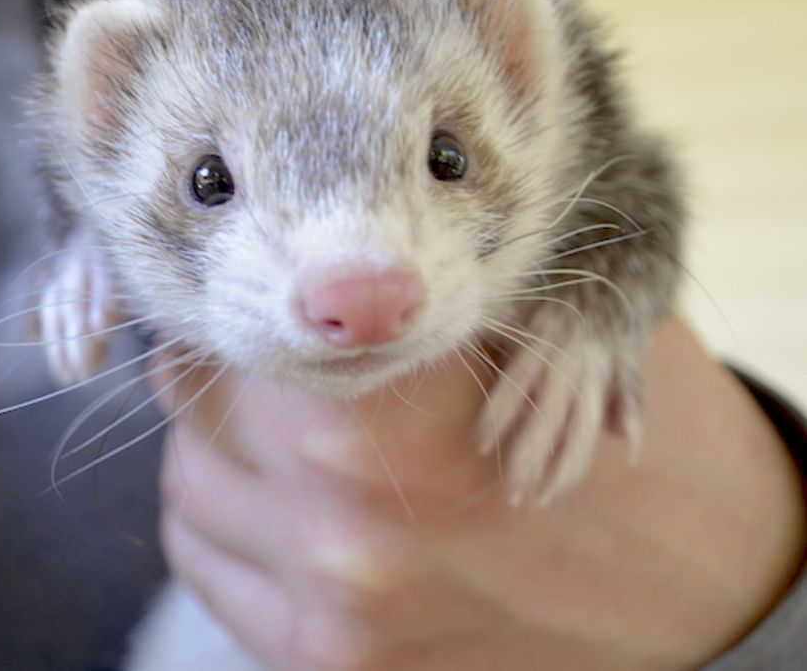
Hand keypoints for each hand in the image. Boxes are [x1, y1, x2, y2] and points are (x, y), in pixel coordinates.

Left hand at [154, 316, 805, 669]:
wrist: (693, 577)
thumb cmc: (606, 428)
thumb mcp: (534, 323)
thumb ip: (410, 293)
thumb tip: (302, 254)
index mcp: (384, 408)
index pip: (230, 334)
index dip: (237, 296)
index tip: (245, 284)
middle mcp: (341, 518)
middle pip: (192, 412)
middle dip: (218, 367)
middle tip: (253, 346)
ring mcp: (334, 606)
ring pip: (191, 496)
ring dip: (215, 447)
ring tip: (264, 424)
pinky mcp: (338, 666)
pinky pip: (217, 575)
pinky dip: (225, 526)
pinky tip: (270, 497)